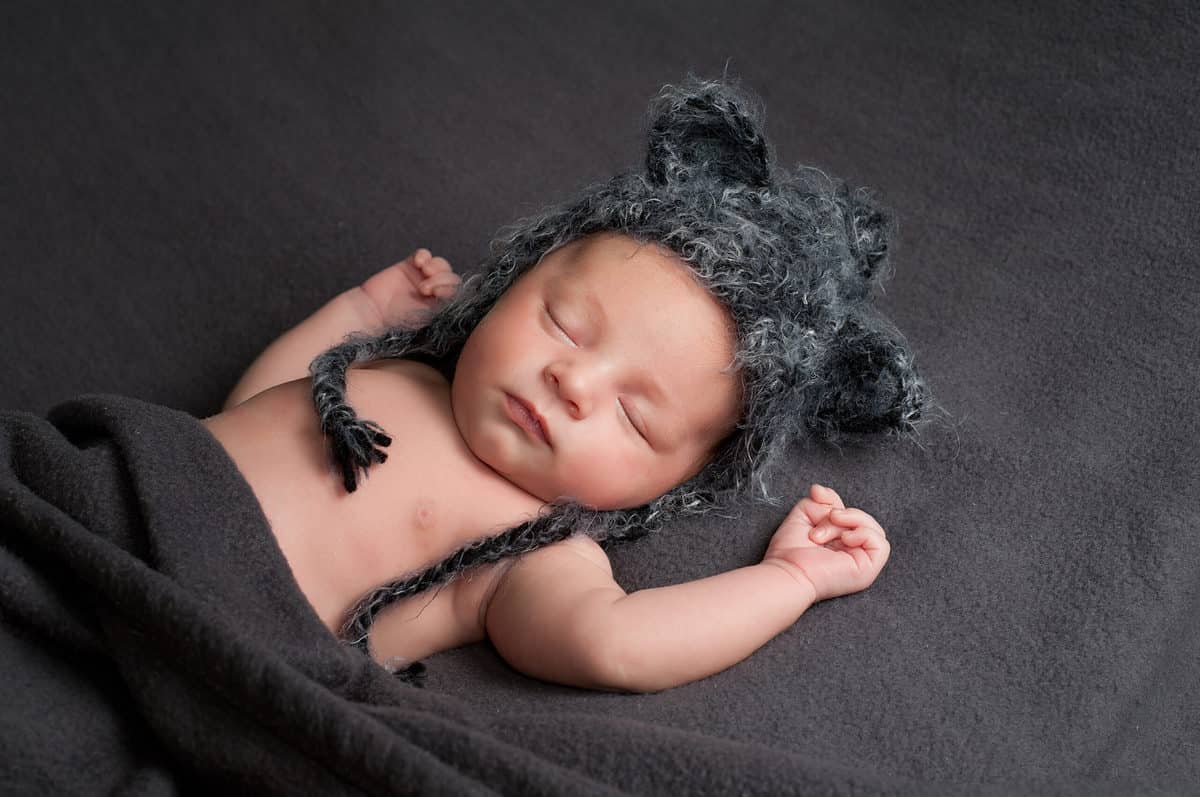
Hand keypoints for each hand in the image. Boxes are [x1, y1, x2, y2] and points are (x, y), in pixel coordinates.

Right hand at [360, 248, 462, 327]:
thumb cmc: (397, 322)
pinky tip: (418, 262)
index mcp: (441, 307)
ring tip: (424, 272)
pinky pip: (424, 254)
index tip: (437, 295)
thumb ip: (442, 307)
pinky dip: (424, 255)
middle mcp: (434, 292)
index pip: (457, 293)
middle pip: (451, 277)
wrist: (372, 314)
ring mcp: (422, 277)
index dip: (451, 289)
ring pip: (441, 264)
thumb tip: (458, 297)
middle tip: (426, 288)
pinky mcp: (409, 266)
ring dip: (436, 267)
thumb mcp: (426, 318)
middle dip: (442, 279)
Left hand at [762, 483, 889, 602]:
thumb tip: (821, 490)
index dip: (835, 501)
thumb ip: (819, 501)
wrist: (788, 571)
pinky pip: (882, 544)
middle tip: (820, 522)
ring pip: (874, 529)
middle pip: (862, 519)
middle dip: (841, 512)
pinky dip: (863, 533)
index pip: (849, 514)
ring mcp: (862, 562)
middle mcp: (852, 552)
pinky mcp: (868, 570)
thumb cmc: (789, 551)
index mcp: (838, 542)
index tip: (816, 494)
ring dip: (850, 521)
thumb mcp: (804, 515)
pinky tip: (844, 538)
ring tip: (826, 531)